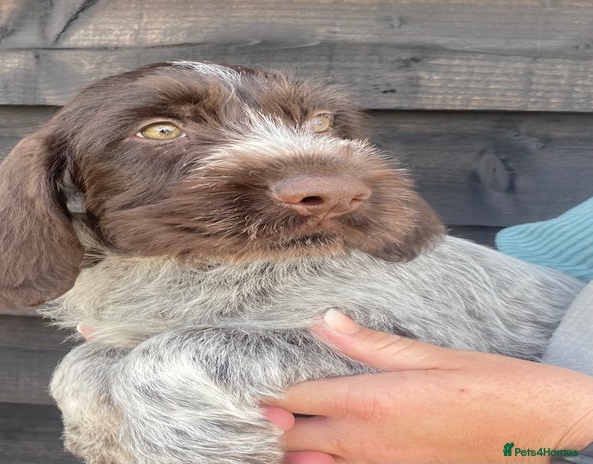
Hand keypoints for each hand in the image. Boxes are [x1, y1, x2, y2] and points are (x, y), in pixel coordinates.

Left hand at [265, 310, 592, 463]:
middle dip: (270, 423)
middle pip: (295, 436)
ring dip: (290, 448)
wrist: (542, 429)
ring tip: (272, 429)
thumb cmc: (492, 385)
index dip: (264, 390)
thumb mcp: (432, 356)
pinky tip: (313, 453)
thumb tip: (325, 321)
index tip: (239, 382)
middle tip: (249, 406)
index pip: (297, 396)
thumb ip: (370, 344)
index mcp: (372, 400)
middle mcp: (367, 440)